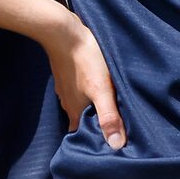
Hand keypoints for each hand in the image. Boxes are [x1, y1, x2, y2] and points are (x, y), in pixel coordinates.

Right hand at [44, 12, 123, 148]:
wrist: (63, 32)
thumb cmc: (85, 60)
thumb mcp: (102, 90)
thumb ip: (109, 117)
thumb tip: (116, 146)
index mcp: (75, 112)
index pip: (82, 136)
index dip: (95, 142)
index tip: (111, 145)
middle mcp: (68, 103)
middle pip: (82, 121)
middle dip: (97, 126)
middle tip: (116, 127)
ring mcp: (66, 89)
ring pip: (81, 105)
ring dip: (94, 109)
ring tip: (112, 108)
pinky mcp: (68, 75)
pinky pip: (79, 91)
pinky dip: (89, 94)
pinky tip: (99, 87)